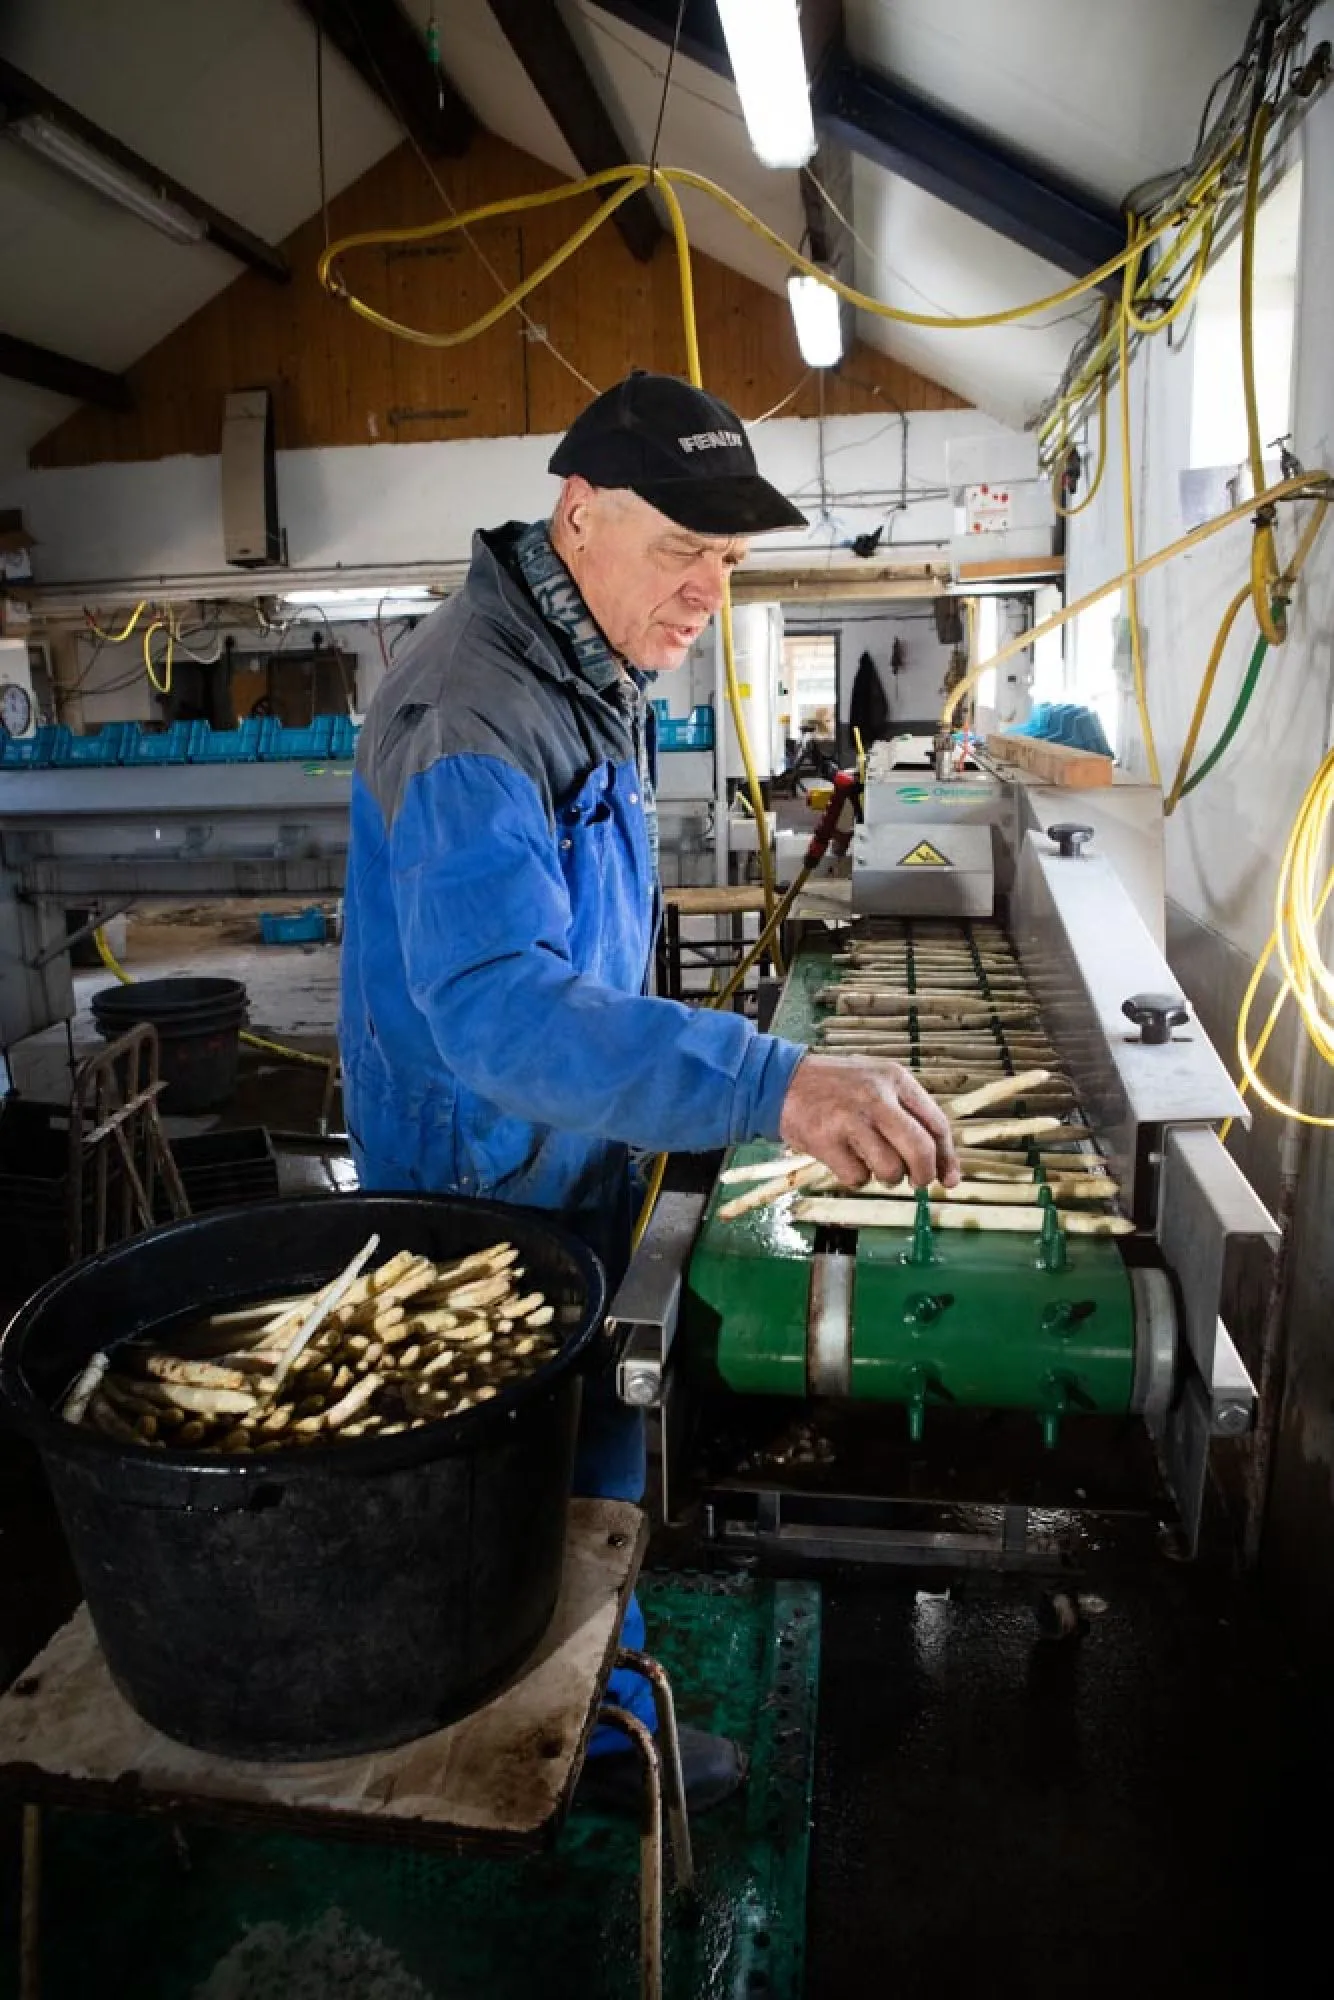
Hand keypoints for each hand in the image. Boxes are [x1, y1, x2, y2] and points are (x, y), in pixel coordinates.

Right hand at [779, 1053, 959, 1190]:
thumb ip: (908, 1117)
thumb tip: (940, 1168)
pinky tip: (844, 1158)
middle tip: (915, 1182)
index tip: (948, 1179)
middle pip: (920, 1150)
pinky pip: (857, 1178)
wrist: (781, 1082)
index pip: (936, 1124)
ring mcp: (851, 1119)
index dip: (946, 1157)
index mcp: (895, 1080)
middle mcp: (876, 1097)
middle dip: (923, 1175)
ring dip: (884, 1176)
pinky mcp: (827, 1140)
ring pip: (890, 1170)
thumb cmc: (835, 1088)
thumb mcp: (877, 1085)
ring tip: (869, 1160)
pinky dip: (855, 1177)